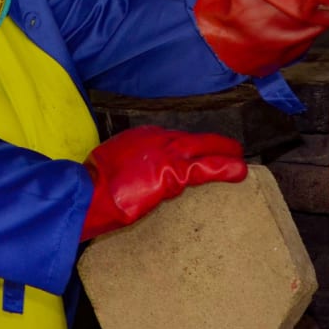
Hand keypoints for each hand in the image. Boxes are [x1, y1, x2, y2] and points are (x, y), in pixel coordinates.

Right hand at [80, 125, 246, 240]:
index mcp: (142, 136)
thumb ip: (132, 167)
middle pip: (194, 139)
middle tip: (233, 150)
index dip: (192, 148)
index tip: (201, 154)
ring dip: (225, 154)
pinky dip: (225, 168)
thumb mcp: (113, 165)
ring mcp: (166, 152)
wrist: (88, 192)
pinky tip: (239, 172)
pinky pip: (206, 168)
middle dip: (216, 145)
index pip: (176, 139)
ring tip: (240, 161)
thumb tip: (139, 180)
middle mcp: (157, 138)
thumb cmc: (93, 186)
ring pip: (205, 149)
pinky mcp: (173, 171)